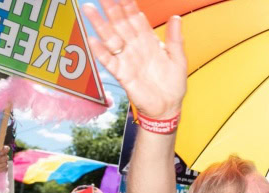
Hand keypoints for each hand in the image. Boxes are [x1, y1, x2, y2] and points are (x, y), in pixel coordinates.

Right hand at [83, 0, 186, 118]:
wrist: (168, 107)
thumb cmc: (173, 83)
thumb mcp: (178, 59)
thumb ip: (175, 38)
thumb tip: (176, 17)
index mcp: (148, 41)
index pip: (136, 19)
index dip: (129, 6)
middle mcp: (135, 47)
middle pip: (121, 24)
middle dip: (112, 10)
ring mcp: (127, 59)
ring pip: (111, 38)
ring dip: (100, 25)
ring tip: (89, 10)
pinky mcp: (123, 74)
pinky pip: (109, 61)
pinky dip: (101, 52)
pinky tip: (93, 40)